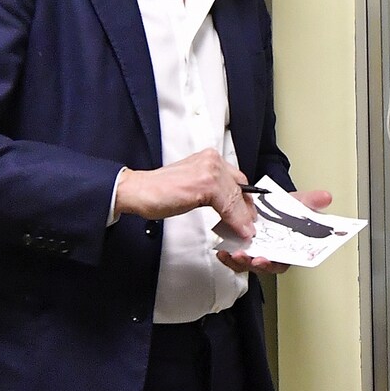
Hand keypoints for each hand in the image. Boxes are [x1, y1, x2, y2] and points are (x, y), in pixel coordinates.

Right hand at [116, 149, 253, 234]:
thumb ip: (212, 189)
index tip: (248, 214)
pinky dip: (236, 220)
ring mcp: (209, 171)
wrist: (139, 191)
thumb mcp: (193, 183)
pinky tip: (238, 229)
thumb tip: (231, 206)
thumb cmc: (161, 190)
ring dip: (243, 218)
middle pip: (240, 188)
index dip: (245, 199)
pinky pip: (228, 205)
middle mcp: (212, 160)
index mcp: (209, 158)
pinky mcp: (205, 184)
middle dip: (247, 210)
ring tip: (245, 232)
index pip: (237, 179)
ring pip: (236, 197)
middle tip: (249, 226)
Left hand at [214, 189, 331, 276]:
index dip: (274, 263)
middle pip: (263, 265)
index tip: (265, 259)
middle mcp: (271, 252)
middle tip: (248, 257)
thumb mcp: (298, 202)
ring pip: (247, 263)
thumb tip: (325, 197)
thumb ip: (310, 201)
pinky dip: (227, 255)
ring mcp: (255, 250)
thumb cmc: (285, 209)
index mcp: (287, 247)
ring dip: (239, 261)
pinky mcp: (240, 247)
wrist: (268, 203)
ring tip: (233, 253)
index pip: (282, 261)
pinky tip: (223, 250)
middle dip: (254, 263)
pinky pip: (233, 257)